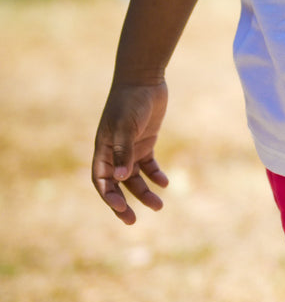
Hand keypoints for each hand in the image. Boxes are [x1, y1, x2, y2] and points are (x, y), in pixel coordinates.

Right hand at [91, 81, 169, 223]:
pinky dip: (156, 175)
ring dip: (144, 192)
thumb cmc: (131, 101)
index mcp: (103, 149)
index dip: (109, 196)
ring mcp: (130, 148)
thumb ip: (124, 151)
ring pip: (135, 178)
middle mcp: (114, 151)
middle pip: (117, 184)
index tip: (122, 209)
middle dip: (123, 203)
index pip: (102, 180)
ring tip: (159, 206)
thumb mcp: (127, 126)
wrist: (144, 79)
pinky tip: (165, 183)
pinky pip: (148, 165)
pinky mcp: (145, 142)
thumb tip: (122, 177)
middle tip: (133, 221)